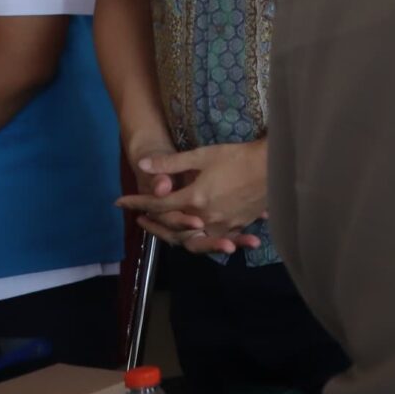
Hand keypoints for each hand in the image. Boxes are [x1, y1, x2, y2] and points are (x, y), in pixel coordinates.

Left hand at [118, 140, 267, 243]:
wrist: (274, 166)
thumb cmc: (238, 157)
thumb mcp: (203, 155)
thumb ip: (172, 163)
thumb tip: (143, 164)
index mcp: (194, 198)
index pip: (157, 204)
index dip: (137, 202)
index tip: (120, 202)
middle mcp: (205, 217)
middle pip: (172, 228)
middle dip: (153, 225)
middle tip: (140, 221)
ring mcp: (223, 224)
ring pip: (193, 238)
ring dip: (176, 235)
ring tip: (166, 231)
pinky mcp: (238, 225)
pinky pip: (215, 238)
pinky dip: (203, 238)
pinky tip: (198, 233)